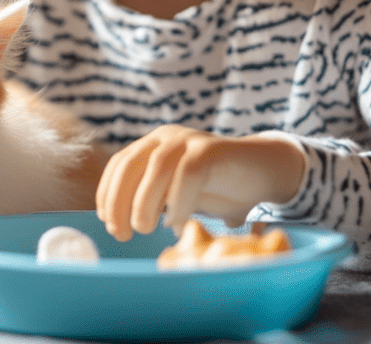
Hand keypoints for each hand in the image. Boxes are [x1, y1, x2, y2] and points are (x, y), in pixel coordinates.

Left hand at [95, 125, 305, 239]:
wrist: (263, 171)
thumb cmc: (217, 188)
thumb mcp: (178, 193)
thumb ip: (153, 200)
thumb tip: (118, 224)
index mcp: (153, 144)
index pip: (120, 165)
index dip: (108, 194)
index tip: (108, 222)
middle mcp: (167, 137)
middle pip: (130, 164)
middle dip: (119, 200)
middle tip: (122, 232)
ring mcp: (190, 140)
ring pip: (157, 167)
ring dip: (144, 202)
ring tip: (145, 229)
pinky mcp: (213, 149)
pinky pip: (189, 173)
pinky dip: (178, 201)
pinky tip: (175, 223)